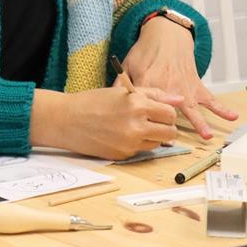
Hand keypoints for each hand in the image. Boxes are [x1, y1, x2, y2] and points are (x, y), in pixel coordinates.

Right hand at [30, 86, 183, 159]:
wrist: (68, 120)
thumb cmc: (94, 102)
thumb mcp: (123, 91)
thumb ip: (154, 95)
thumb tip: (179, 99)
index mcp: (137, 105)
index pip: (170, 113)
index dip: (167, 112)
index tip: (160, 111)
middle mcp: (136, 126)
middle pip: (170, 132)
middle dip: (166, 127)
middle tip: (155, 121)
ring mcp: (130, 143)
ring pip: (158, 143)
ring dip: (154, 136)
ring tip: (138, 126)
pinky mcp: (123, 155)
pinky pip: (142, 150)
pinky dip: (139, 143)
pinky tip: (124, 134)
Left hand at [115, 16, 237, 138]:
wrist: (166, 35)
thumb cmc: (146, 51)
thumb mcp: (129, 64)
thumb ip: (121, 83)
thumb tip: (112, 98)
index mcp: (150, 82)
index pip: (145, 106)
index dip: (141, 121)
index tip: (139, 135)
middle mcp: (169, 86)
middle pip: (170, 111)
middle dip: (169, 127)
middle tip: (170, 142)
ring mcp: (185, 86)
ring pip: (192, 108)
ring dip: (200, 122)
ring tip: (208, 136)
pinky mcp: (196, 85)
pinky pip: (210, 98)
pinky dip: (221, 108)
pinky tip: (232, 116)